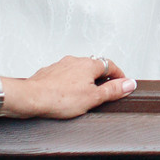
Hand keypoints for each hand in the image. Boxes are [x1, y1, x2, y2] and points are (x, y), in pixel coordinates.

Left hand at [7, 55, 136, 119]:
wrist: (30, 98)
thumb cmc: (59, 98)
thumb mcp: (93, 98)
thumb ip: (113, 90)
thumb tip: (129, 83)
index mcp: (88, 65)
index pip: (110, 65)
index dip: (119, 75)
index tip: (122, 84)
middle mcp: (74, 61)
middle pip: (94, 66)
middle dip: (101, 77)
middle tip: (106, 90)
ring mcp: (60, 66)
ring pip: (78, 70)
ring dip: (84, 79)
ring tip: (86, 94)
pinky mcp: (48, 73)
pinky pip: (64, 75)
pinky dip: (69, 83)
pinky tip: (66, 94)